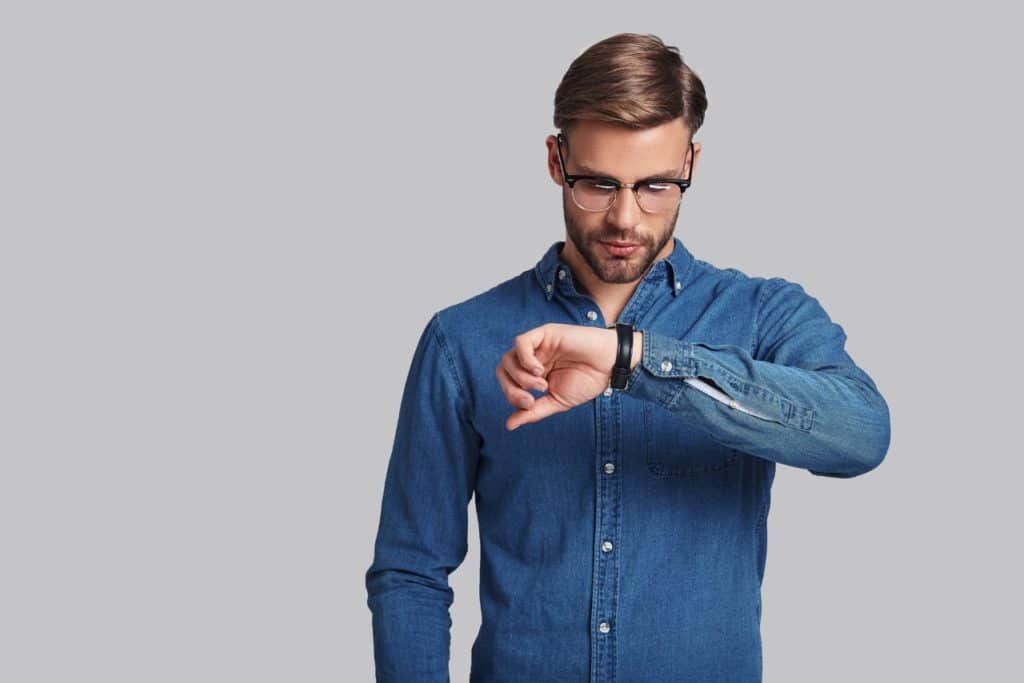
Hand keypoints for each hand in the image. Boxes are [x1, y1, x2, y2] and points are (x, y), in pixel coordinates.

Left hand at [496, 323, 638, 430]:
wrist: (610, 366)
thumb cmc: (587, 382)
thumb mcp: (557, 402)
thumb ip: (533, 412)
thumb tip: (509, 425)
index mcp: (533, 374)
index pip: (508, 383)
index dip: (512, 396)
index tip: (530, 405)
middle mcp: (532, 358)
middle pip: (503, 370)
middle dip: (511, 389)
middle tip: (529, 400)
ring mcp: (537, 345)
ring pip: (508, 358)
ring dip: (520, 377)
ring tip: (541, 385)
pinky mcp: (545, 333)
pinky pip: (521, 343)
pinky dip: (524, 359)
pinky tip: (539, 370)